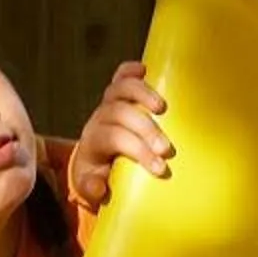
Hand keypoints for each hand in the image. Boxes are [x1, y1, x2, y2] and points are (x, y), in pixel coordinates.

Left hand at [67, 61, 171, 205]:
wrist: (93, 160)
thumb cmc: (99, 175)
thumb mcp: (91, 187)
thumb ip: (92, 188)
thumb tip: (99, 187)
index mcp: (94, 141)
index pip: (113, 138)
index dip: (137, 149)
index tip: (160, 167)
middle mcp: (100, 118)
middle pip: (120, 113)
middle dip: (145, 129)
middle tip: (166, 148)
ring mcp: (109, 103)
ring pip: (120, 89)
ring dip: (142, 94)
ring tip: (162, 107)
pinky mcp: (118, 94)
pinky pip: (121, 75)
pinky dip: (131, 70)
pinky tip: (146, 69)